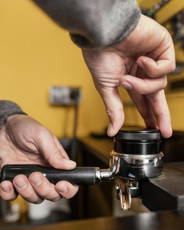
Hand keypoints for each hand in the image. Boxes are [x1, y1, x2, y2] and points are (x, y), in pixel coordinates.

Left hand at [0, 114, 77, 202]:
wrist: (3, 127)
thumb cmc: (25, 128)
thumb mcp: (42, 136)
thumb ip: (54, 153)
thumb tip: (70, 165)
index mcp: (56, 164)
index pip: (69, 183)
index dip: (67, 189)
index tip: (60, 185)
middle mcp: (44, 175)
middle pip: (52, 195)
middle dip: (44, 189)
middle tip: (35, 176)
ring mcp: (29, 180)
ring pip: (34, 198)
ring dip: (27, 192)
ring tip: (19, 177)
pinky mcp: (13, 181)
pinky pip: (12, 196)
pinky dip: (9, 193)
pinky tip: (7, 182)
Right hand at [83, 14, 175, 137]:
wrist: (102, 33)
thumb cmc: (100, 54)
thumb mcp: (107, 87)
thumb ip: (114, 109)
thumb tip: (112, 130)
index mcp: (131, 80)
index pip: (142, 101)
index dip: (147, 115)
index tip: (152, 129)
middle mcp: (143, 72)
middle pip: (157, 97)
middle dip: (160, 115)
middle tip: (164, 131)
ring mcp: (154, 60)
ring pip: (159, 85)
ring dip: (142, 85)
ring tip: (127, 77)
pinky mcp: (163, 47)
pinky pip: (166, 68)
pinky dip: (152, 68)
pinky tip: (141, 59)